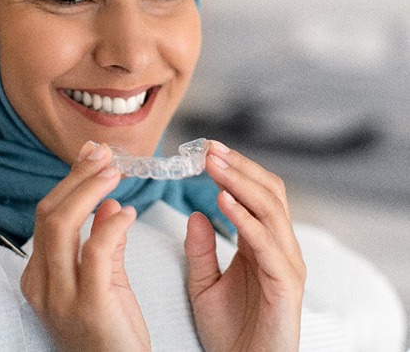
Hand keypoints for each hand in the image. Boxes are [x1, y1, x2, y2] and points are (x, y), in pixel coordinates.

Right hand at [21, 141, 149, 351]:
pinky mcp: (89, 306)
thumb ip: (102, 241)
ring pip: (62, 224)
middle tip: (104, 155)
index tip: (93, 155)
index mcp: (39, 274)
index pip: (48, 214)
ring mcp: (60, 296)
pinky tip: (129, 213)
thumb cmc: (112, 328)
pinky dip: (112, 225)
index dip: (70, 180)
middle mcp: (41, 283)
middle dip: (78, 177)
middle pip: (50, 213)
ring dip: (90, 190)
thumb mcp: (103, 279)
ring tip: (115, 173)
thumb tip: (107, 202)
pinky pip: (95, 251)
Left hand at [185, 141, 305, 351]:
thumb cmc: (229, 332)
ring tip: (213, 165)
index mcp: (261, 244)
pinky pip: (266, 243)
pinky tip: (222, 200)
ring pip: (270, 209)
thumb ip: (200, 249)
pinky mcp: (286, 285)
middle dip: (239, 167)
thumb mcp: (203, 284)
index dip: (235, 169)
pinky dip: (245, 218)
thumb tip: (195, 214)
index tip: (207, 150)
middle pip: (269, 192)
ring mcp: (286, 264)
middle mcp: (279, 248)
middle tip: (210, 149)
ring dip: (240, 182)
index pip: (256, 193)